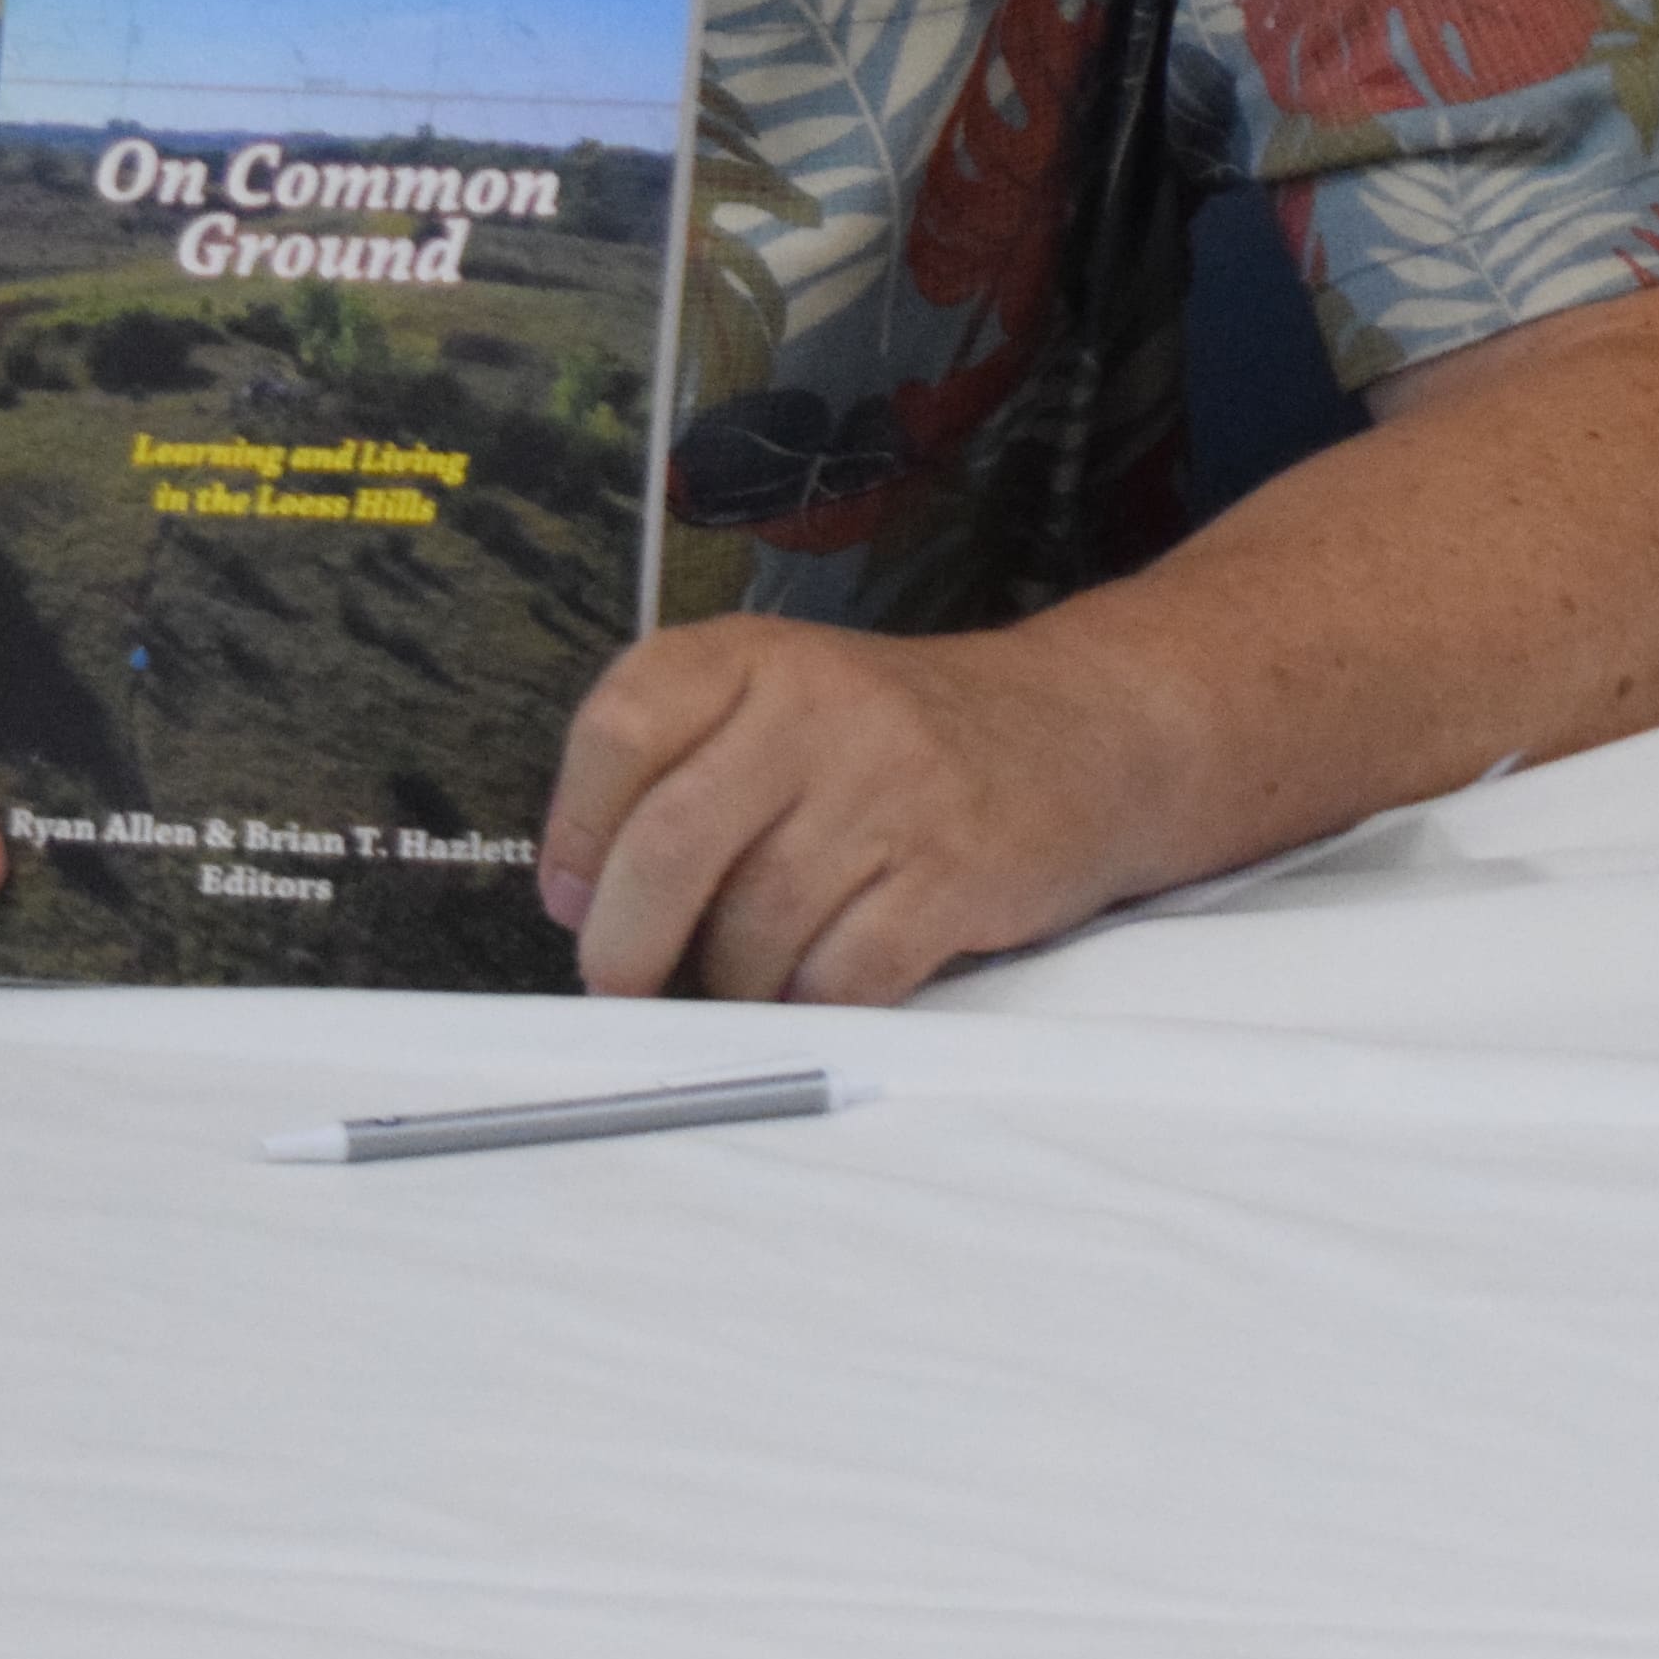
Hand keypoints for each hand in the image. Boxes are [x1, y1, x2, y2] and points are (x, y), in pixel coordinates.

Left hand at [540, 615, 1130, 1005]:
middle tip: (625, 983)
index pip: (623, 727)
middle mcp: (822, 706)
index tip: (573, 896)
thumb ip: (684, 766)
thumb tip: (583, 901)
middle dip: (627, 945)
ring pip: (754, 929)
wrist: (1086, 731)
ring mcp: (895, 786)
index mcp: (759, 656)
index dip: (575, 833)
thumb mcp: (788, 702)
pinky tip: (828, 978)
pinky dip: (816, 1002)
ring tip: (757, 971)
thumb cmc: (903, 741)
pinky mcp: (956, 870)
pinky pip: (842, 976)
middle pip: (670, 845)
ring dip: (736, 983)